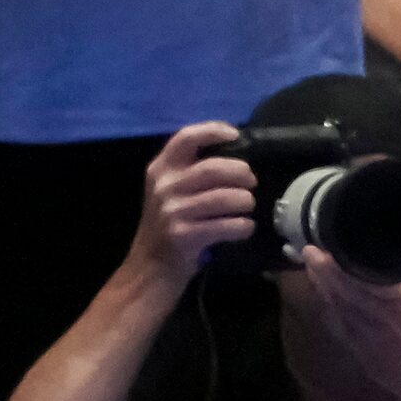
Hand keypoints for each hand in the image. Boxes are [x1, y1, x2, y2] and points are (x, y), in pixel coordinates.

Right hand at [128, 123, 259, 291]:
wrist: (148, 269)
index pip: (185, 138)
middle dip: (242, 173)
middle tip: (252, 182)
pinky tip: (244, 228)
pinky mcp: (183, 236)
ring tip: (248, 207)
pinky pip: (227, 225)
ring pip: (225, 198)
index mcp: (159, 170)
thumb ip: (191, 171)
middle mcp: (163, 187)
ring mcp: (171, 212)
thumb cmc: (168, 225)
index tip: (236, 135)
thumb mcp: (169, 193)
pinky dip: (243, 227)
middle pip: (213, 169)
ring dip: (246, 202)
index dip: (213, 131)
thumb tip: (237, 152)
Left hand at [299, 247, 400, 400]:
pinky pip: (337, 325)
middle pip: (339, 289)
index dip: (335, 263)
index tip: (321, 249)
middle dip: (321, 271)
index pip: (356, 277)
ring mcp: (360, 335)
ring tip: (313, 272)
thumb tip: (390, 271)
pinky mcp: (357, 349)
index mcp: (393, 301)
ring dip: (322, 288)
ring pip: (334, 306)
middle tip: (308, 253)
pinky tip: (326, 303)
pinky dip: (328, 310)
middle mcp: (372, 316)